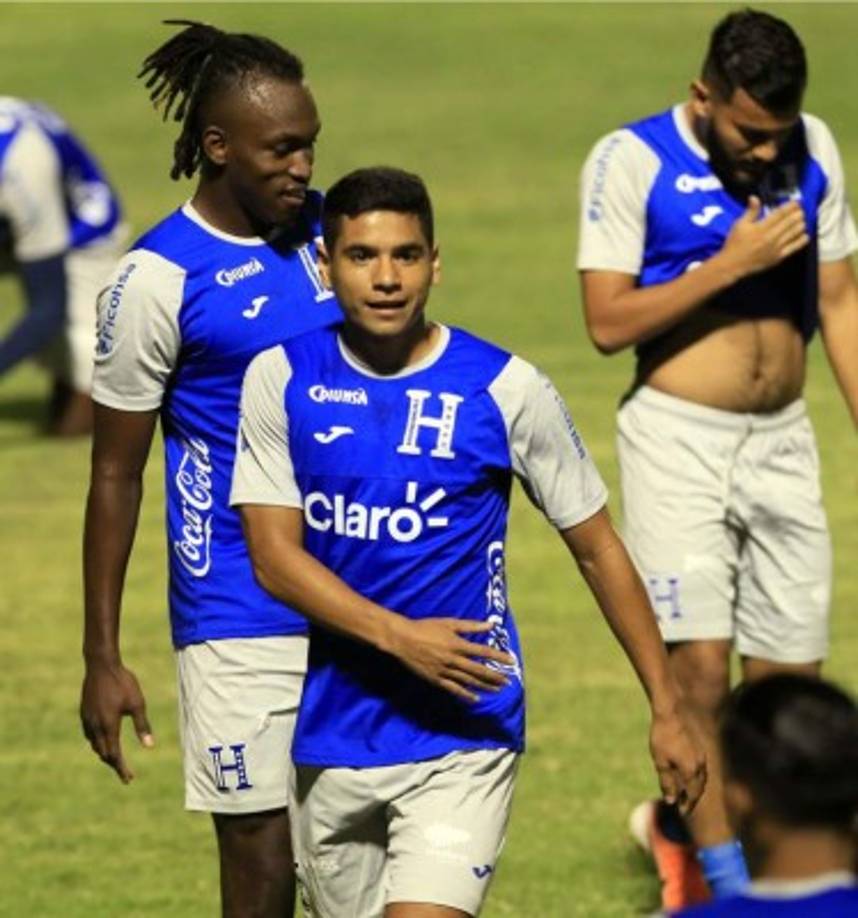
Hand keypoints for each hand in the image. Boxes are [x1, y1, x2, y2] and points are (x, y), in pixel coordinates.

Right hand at [80, 660, 153, 783]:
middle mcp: (95, 726)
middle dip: (114, 763)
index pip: (114, 755)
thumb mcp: (137, 703)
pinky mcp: (84, 712)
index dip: (121, 768)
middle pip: (103, 753)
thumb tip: (150, 746)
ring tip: (115, 758)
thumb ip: (142, 725)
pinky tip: (103, 739)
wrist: (101, 664)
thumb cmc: (122, 682)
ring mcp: (87, 719)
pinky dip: (97, 742)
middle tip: (125, 772)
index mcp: (108, 726)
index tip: (129, 779)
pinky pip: (89, 734)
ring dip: (105, 753)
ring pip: (94, 744)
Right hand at [385, 618, 514, 702]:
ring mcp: (444, 671)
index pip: (484, 652)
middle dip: (495, 676)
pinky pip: (453, 689)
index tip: (511, 661)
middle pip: (479, 670)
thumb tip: (490, 624)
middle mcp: (453, 659)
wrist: (403, 639)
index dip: (499, 657)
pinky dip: (465, 695)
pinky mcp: (435, 679)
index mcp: (457, 644)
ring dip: (484, 686)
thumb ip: (471, 626)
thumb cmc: (426, 627)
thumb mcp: (449, 623)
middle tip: (507, 681)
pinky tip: (475, 698)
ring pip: (468, 681)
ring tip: (497, 690)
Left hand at [649, 705, 706, 815]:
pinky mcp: (699, 747)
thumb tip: (671, 801)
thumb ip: (667, 782)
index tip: (681, 812)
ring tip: (687, 793)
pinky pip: (701, 767)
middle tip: (685, 806)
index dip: (687, 805)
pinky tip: (688, 774)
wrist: (670, 712)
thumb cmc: (662, 737)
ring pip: (702, 777)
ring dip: (695, 787)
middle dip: (693, 798)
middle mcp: (700, 765)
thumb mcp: (660, 762)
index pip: (692, 794)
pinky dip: (696, 776)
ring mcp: (702, 755)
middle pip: (699, 787)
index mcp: (691, 771)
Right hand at [720, 196, 808, 277]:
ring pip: (795, 232)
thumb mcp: (739, 225)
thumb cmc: (734, 244)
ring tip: (801, 220)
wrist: (732, 265)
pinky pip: (794, 247)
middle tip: (800, 210)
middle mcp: (772, 236)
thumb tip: (755, 197)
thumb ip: (750, 211)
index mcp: (762, 227)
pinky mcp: (779, 257)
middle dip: (798, 214)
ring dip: (800, 224)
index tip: (797, 202)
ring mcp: (777, 247)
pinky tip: (805, 235)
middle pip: (791, 221)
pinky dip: (801, 240)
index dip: (791, 206)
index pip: (781, 213)